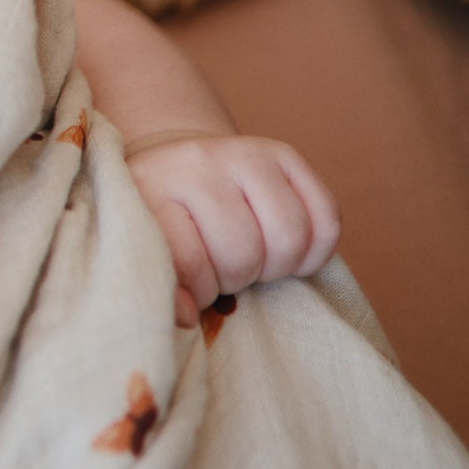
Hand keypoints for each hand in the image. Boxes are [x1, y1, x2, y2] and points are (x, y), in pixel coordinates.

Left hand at [123, 133, 340, 329]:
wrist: (178, 163)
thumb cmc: (160, 216)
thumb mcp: (143, 244)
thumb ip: (160, 282)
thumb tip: (185, 316)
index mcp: (151, 186)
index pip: (190, 263)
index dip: (200, 291)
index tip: (194, 289)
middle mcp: (198, 162)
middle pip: (243, 253)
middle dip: (236, 279)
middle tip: (222, 271)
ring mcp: (245, 152)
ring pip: (289, 237)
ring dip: (276, 267)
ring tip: (251, 262)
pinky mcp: (285, 154)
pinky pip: (325, 219)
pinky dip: (314, 251)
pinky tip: (285, 252)